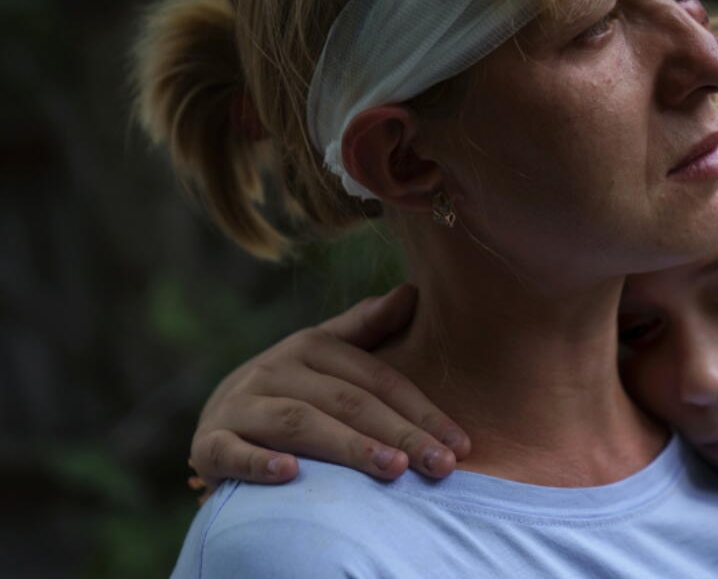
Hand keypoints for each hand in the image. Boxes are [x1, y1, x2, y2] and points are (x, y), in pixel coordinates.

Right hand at [188, 283, 469, 494]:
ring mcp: (240, 405)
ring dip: (348, 446)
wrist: (220, 417)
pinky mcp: (208, 444)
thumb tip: (412, 292)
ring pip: (299, 424)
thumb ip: (369, 327)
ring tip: (392, 469)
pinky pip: (232, 452)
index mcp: (312, 346)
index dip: (422, 411)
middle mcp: (275, 368)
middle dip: (400, 434)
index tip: (460, 445)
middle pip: (347, 402)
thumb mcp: (330, 354)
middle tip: (441, 465)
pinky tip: (290, 474)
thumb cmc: (296, 388)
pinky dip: (259, 462)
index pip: (378, 381)